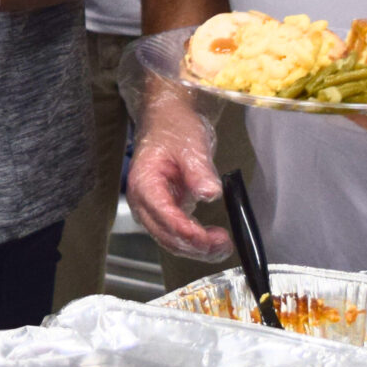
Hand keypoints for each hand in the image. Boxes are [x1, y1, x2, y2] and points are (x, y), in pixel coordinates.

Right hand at [117, 33, 235, 259]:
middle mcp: (144, 200)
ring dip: (196, 248)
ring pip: (171, 240)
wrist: (170, 118)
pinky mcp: (166, 209)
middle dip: (194, 245)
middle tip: (222, 244)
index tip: (208, 238)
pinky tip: (213, 240)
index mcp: (144, 182)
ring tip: (222, 245)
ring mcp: (153, 207)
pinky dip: (195, 241)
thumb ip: (199, 171)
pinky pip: (178, 233)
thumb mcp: (191, 144)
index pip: (163, 215)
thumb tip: (210, 193)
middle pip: (165, 235)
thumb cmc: (174, 127)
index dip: (186, 231)